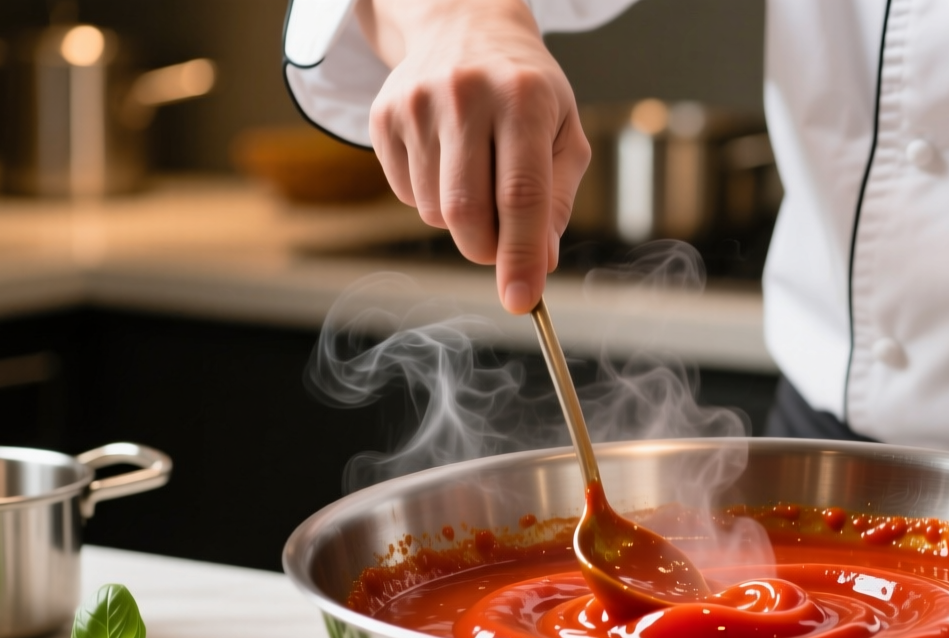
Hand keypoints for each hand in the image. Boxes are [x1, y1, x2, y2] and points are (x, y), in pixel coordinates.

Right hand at [358, 0, 590, 313]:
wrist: (464, 26)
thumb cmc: (528, 91)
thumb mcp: (565, 133)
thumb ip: (557, 199)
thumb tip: (542, 262)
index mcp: (524, 99)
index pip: (521, 195)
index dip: (521, 255)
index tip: (522, 300)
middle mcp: (466, 96)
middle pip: (468, 212)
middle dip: (488, 249)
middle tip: (503, 243)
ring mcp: (417, 105)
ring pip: (436, 212)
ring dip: (463, 222)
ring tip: (479, 177)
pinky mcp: (383, 116)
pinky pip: (407, 195)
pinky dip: (432, 199)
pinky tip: (449, 162)